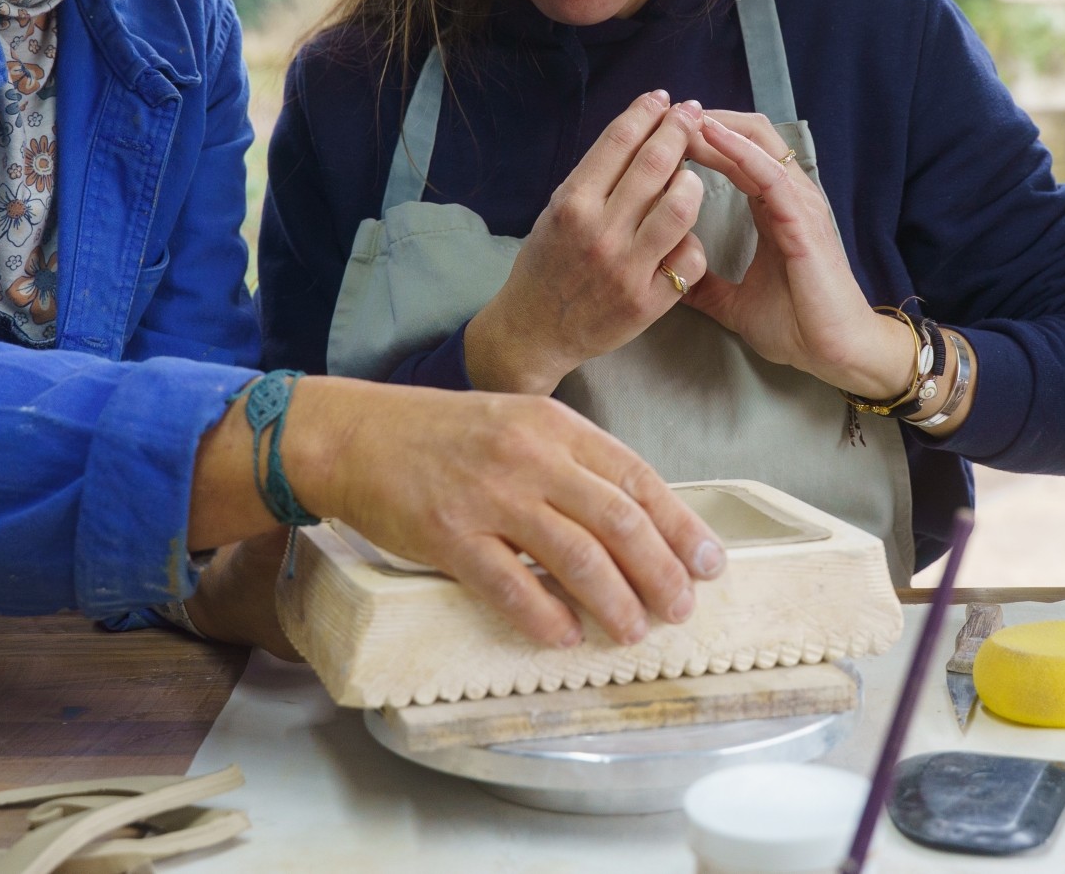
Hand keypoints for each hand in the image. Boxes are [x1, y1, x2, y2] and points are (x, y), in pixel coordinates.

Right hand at [192, 375, 727, 648]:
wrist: (355, 435)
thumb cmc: (441, 436)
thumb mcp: (517, 425)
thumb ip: (570, 463)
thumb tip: (633, 522)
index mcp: (554, 425)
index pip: (636, 478)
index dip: (680, 527)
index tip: (709, 565)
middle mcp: (529, 456)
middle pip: (617, 520)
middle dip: (659, 572)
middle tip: (677, 610)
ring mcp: (489, 495)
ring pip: (574, 556)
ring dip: (613, 602)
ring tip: (631, 632)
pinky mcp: (448, 534)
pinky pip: (509, 585)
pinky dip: (544, 617)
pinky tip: (563, 638)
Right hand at [463, 91, 710, 395]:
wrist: (534, 331)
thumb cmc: (546, 264)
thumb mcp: (555, 211)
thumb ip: (594, 178)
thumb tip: (638, 132)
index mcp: (572, 204)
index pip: (618, 142)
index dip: (646, 113)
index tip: (664, 99)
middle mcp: (600, 232)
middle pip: (655, 164)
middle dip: (679, 130)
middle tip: (692, 114)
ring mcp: (627, 268)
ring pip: (681, 206)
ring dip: (692, 182)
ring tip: (690, 176)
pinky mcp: (649, 301)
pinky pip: (690, 256)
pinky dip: (691, 241)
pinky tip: (682, 236)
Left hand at [679, 109, 918, 401]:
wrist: (835, 353)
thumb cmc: (797, 326)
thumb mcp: (734, 303)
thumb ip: (705, 285)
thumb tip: (671, 278)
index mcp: (775, 209)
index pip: (738, 156)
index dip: (705, 138)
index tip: (666, 132)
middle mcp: (789, 197)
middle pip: (750, 135)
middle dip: (709, 120)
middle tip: (668, 114)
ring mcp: (800, 204)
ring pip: (759, 144)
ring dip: (720, 127)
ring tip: (683, 117)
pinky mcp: (803, 220)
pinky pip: (769, 174)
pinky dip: (739, 151)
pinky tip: (711, 139)